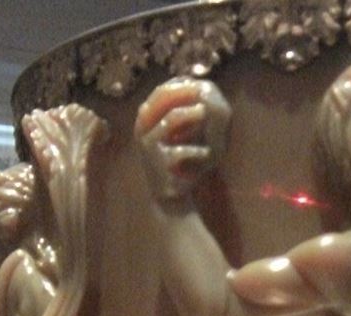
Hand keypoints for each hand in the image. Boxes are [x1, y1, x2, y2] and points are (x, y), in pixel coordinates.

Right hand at [135, 78, 231, 199]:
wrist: (172, 196)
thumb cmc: (182, 161)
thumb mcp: (186, 134)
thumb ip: (191, 111)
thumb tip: (205, 87)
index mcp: (148, 118)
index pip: (162, 91)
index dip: (183, 84)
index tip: (203, 84)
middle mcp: (143, 128)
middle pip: (161, 97)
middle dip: (185, 92)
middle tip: (205, 92)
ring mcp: (148, 144)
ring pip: (170, 120)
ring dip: (191, 114)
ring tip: (206, 113)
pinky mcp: (157, 163)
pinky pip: (179, 151)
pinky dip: (196, 150)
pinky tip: (206, 154)